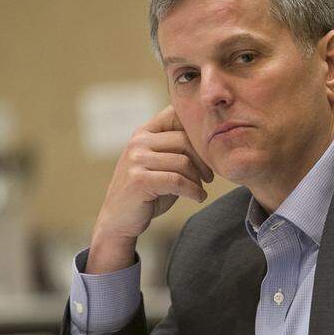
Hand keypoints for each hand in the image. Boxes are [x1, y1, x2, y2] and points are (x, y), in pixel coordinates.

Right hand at [88, 106, 213, 273]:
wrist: (119, 220)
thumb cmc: (148, 191)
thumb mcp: (161, 164)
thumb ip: (178, 150)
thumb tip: (213, 139)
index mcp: (144, 133)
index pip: (175, 115)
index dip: (197, 128)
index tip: (210, 148)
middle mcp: (138, 142)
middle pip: (185, 140)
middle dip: (204, 160)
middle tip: (209, 177)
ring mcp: (136, 160)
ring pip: (183, 162)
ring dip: (198, 179)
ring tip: (200, 189)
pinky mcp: (139, 180)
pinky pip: (177, 181)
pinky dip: (194, 191)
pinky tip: (198, 197)